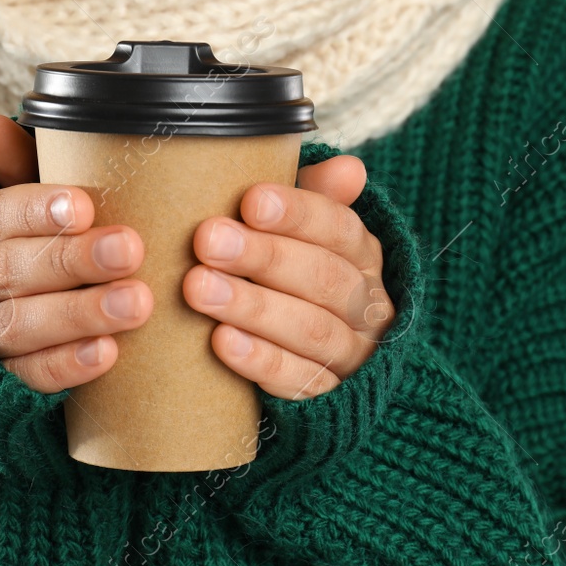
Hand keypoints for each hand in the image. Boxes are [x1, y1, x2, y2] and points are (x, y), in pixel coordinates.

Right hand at [0, 114, 152, 393]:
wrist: (33, 335)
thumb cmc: (49, 247)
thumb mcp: (41, 206)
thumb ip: (24, 168)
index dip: (36, 210)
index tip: (86, 205)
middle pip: (9, 270)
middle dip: (71, 259)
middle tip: (130, 250)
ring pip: (18, 324)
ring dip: (78, 313)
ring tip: (135, 304)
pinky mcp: (0, 383)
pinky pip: (26, 378)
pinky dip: (66, 365)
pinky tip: (108, 354)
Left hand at [182, 155, 393, 399]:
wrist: (321, 365)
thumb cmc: (293, 276)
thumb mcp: (306, 235)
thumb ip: (317, 199)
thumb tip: (348, 167)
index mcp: (361, 255)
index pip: (340, 228)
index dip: (298, 213)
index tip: (250, 200)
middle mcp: (365, 303)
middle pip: (324, 278)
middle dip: (264, 257)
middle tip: (207, 241)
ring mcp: (351, 354)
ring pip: (312, 330)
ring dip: (253, 307)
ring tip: (200, 288)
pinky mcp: (328, 398)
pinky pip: (299, 382)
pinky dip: (261, 362)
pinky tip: (221, 342)